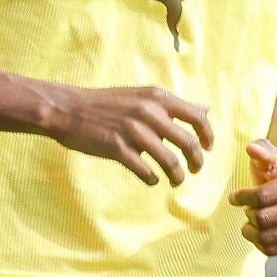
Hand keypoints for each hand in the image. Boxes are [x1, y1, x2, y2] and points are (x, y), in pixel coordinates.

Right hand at [46, 85, 213, 186]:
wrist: (68, 109)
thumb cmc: (107, 103)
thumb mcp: (143, 96)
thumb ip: (174, 105)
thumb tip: (205, 109)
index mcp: (157, 98)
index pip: (196, 117)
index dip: (208, 135)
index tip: (208, 147)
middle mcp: (148, 112)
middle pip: (188, 143)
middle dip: (197, 161)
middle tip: (196, 169)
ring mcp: (133, 131)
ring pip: (169, 161)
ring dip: (178, 175)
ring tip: (176, 180)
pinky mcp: (117, 148)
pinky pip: (145, 171)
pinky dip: (152, 179)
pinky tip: (151, 179)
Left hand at [230, 140, 276, 255]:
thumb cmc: (273, 171)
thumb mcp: (267, 157)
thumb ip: (260, 151)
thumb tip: (252, 149)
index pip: (262, 196)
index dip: (242, 197)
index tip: (233, 197)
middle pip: (264, 219)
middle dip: (248, 213)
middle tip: (246, 209)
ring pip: (267, 237)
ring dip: (250, 230)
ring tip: (249, 220)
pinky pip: (272, 250)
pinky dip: (258, 243)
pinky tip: (257, 231)